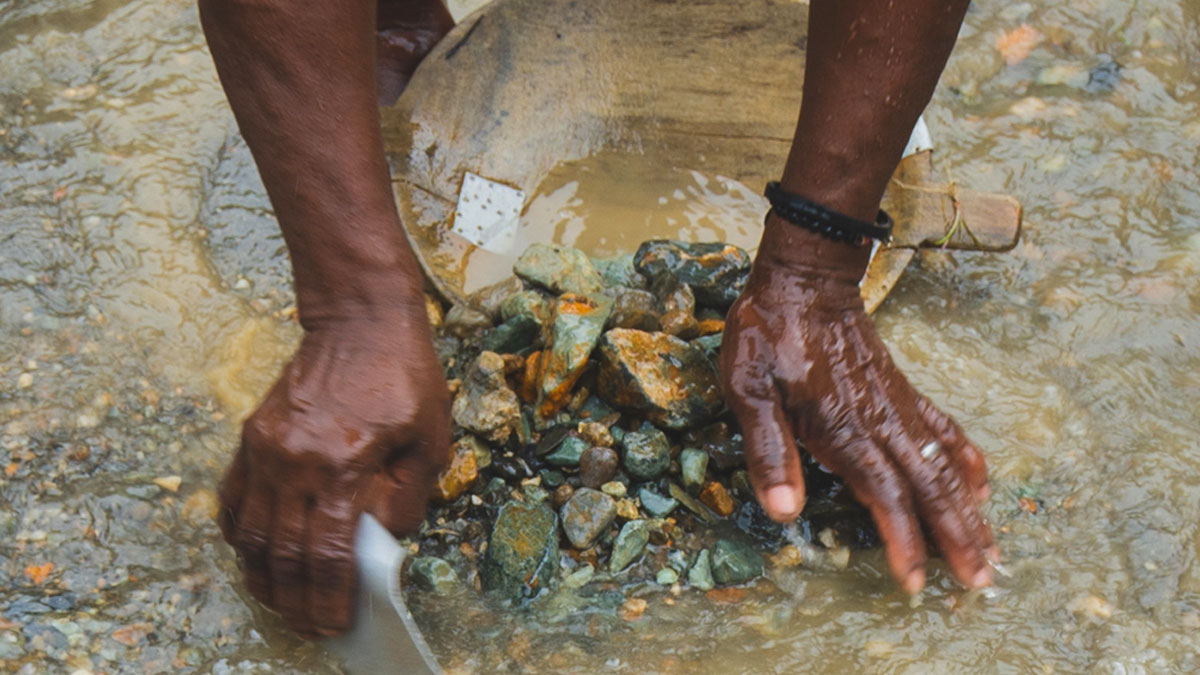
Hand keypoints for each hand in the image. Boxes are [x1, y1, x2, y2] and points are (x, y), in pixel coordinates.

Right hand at [218, 303, 449, 636]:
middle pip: (283, 552)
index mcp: (342, 465)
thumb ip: (406, 497)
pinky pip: (234, 499)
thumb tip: (381, 541)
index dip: (329, 597)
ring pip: (251, 532)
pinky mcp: (253, 436)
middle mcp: (294, 462)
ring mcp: (266, 449)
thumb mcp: (428, 438)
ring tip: (280, 600)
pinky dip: (240, 534)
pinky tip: (254, 553)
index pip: (327, 553)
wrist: (360, 321)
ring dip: (263, 575)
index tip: (333, 624)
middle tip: (308, 625)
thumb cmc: (403, 376)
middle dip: (295, 599)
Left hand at [720, 216, 993, 592]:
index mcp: (844, 430)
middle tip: (983, 582)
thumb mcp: (749, 390)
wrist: (804, 279)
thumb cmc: (769, 335)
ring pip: (944, 464)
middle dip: (957, 538)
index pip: (885, 497)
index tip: (915, 583)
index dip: (903, 541)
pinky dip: (965, 459)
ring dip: (969, 510)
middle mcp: (880, 422)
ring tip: (992, 549)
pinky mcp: (901, 389)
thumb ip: (769, 451)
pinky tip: (981, 484)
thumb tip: (784, 512)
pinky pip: (944, 428)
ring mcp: (897, 405)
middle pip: (930, 488)